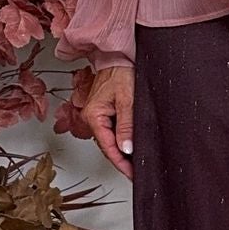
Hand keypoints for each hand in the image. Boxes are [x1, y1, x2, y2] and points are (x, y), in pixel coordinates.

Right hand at [79, 61, 134, 181]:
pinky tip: (131, 145)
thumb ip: (127, 125)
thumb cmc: (121, 71)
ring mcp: (96, 115)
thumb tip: (126, 148)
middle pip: (107, 146)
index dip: (121, 163)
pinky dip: (121, 140)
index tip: (132, 174)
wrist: (118, 56)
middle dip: (122, 160)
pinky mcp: (103, 112)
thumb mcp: (127, 100)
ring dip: (122, 151)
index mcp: (94, 115)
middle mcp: (92, 117)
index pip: (108, 147)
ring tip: (136, 163)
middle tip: (136, 172)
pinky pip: (111, 131)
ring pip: (109, 140)